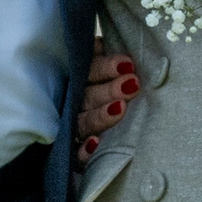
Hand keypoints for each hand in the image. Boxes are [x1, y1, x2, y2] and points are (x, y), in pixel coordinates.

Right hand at [76, 51, 141, 165]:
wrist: (79, 130)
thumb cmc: (104, 87)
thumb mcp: (98, 65)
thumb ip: (101, 55)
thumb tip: (108, 45)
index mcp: (76, 78)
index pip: (88, 71)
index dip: (105, 67)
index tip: (128, 65)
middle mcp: (70, 102)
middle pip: (86, 97)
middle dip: (108, 90)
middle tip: (132, 84)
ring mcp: (68, 128)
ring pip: (81, 122)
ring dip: (99, 116)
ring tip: (121, 108)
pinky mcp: (71, 153)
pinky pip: (74, 156)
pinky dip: (83, 151)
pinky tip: (95, 144)